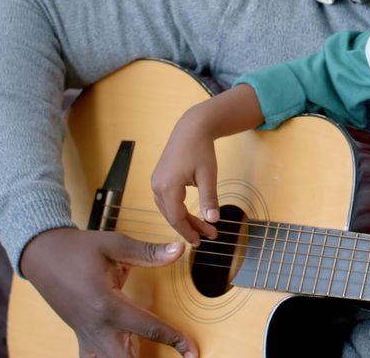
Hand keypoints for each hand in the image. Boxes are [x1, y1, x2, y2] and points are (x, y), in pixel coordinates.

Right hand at [21, 228, 198, 357]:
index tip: (191, 350)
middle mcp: (96, 326)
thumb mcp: (114, 245)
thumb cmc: (77, 248)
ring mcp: (86, 335)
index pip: (148, 327)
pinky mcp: (81, 336)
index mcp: (107, 304)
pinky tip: (126, 357)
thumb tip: (179, 250)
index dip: (174, 339)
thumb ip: (147, 252)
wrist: (42, 254)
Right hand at [151, 111, 220, 245]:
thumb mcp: (208, 175)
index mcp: (168, 187)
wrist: (191, 128)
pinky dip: (179, 210)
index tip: (202, 241)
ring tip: (204, 228)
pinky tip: (192, 215)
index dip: (189, 232)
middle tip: (208, 236)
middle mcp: (157, 186)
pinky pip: (167, 201)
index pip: (176, 218)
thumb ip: (209, 198)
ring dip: (185, 220)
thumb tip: (213, 220)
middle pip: (172, 215)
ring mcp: (156, 182)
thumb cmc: (201, 149)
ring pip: (169, 209)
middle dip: (190, 227)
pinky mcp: (159, 179)